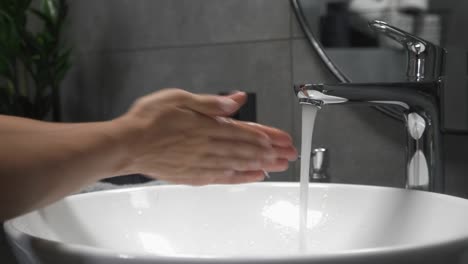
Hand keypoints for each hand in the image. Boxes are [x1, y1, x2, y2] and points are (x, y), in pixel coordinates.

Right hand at [114, 88, 296, 184]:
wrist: (127, 144)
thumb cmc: (148, 120)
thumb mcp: (179, 98)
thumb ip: (210, 102)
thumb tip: (236, 100)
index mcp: (207, 126)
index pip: (245, 130)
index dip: (266, 135)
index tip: (282, 138)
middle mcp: (209, 146)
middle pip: (247, 149)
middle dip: (271, 151)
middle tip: (290, 154)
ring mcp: (203, 163)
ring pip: (239, 164)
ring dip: (262, 164)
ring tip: (279, 166)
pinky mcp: (194, 175)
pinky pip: (223, 178)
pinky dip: (241, 177)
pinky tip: (253, 177)